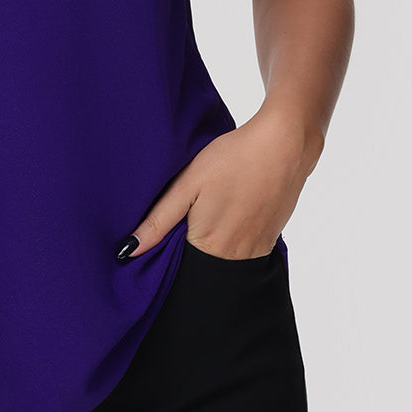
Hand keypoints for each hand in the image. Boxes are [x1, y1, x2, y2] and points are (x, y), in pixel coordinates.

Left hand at [115, 106, 308, 261]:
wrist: (283, 145)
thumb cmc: (232, 159)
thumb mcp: (188, 184)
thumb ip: (159, 221)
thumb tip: (128, 251)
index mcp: (209, 245)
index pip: (177, 266)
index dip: (165, 252)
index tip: (161, 235)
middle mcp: (235, 257)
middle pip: (201, 266)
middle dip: (187, 252)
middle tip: (186, 218)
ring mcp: (256, 251)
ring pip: (223, 261)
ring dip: (211, 246)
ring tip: (209, 213)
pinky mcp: (270, 240)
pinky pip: (243, 253)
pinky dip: (231, 240)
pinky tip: (229, 213)